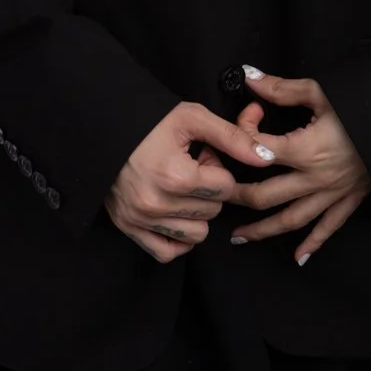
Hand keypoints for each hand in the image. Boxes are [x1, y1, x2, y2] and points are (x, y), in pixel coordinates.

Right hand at [105, 99, 278, 262]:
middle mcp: (157, 203)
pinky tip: (175, 213)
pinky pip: (166, 252)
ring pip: (196, 234)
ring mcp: (140, 219)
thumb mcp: (192, 117)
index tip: (202, 154)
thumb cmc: (149, 118)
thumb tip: (267, 157)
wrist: (103, 126)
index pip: (225, 187)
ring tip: (180, 186)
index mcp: (175, 175)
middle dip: (209, 189)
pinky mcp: (128, 228)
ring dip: (196, 212)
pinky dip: (177, 238)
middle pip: (213, 210)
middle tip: (190, 167)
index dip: (218, 167)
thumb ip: (233, 137)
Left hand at [196, 69, 370, 265]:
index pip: (258, 150)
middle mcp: (314, 177)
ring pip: (291, 219)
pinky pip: (328, 227)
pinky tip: (298, 258)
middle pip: (266, 196)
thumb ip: (282, 89)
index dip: (241, 133)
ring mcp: (332, 193)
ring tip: (238, 238)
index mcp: (304, 149)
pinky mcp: (350, 200)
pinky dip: (313, 244)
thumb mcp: (321, 91)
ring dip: (263, 230)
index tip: (245, 119)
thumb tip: (249, 79)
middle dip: (239, 197)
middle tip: (218, 197)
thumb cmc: (362, 104)